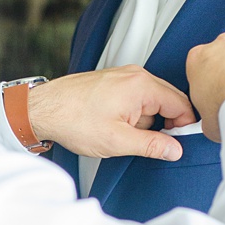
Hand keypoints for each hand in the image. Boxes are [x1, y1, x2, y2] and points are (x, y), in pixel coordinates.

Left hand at [23, 66, 197, 159]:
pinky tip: (114, 124)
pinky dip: (130, 113)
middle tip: (149, 143)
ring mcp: (122, 76)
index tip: (177, 143)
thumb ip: (152, 145)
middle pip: (168, 100)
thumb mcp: (117, 141)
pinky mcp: (111, 81)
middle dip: (163, 124)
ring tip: (121, 132)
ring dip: (143, 120)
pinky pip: (134, 98)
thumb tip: (175, 150)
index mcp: (142, 85)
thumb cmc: (72, 120)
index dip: (184, 126)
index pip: (182, 104)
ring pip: (150, 101)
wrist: (40, 109)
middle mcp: (135, 75)